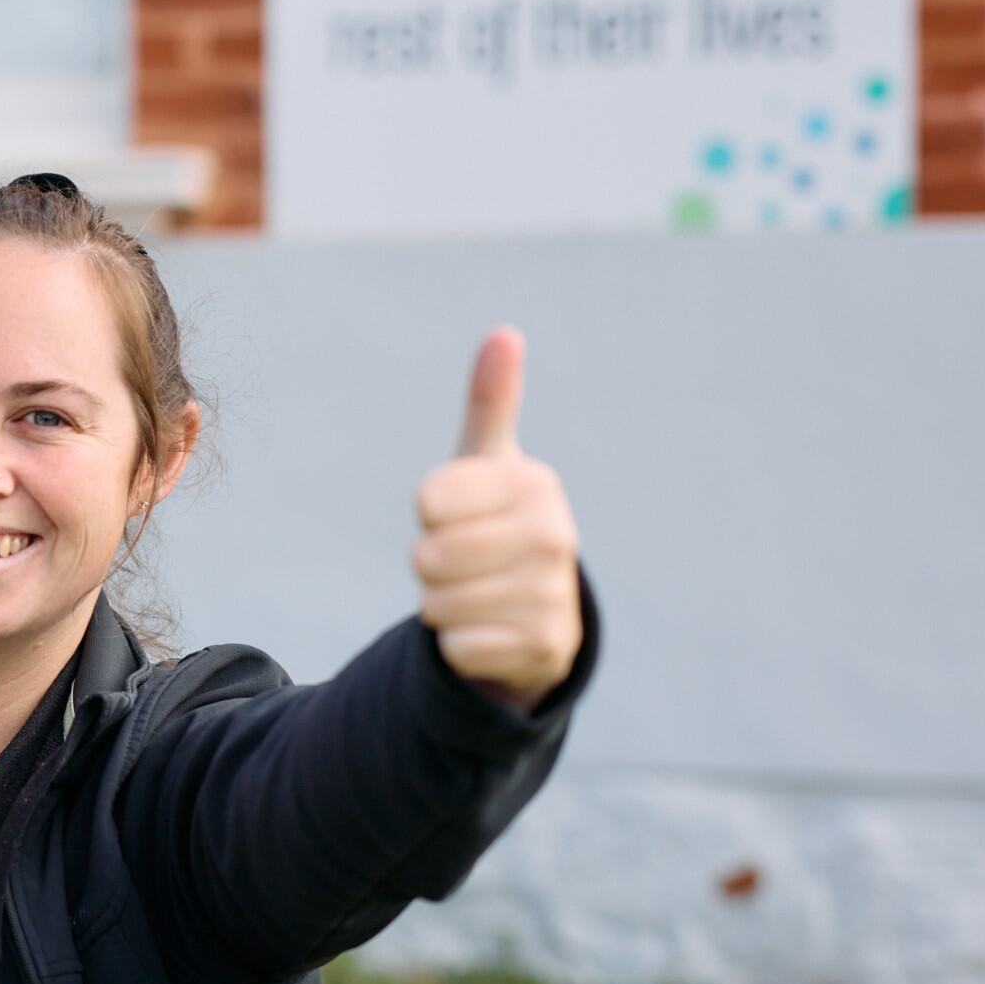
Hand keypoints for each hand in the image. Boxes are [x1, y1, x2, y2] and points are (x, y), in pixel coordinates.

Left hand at [412, 329, 582, 708]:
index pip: (430, 500)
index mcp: (535, 483)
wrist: (535, 614)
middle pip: (429, 557)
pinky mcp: (543, 649)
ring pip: (438, 605)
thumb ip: (490, 404)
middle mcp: (555, 535)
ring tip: (477, 596)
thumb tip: (503, 334)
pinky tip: (490, 633)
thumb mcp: (488, 466)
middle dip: (430, 567)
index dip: (429, 514)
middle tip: (464, 563)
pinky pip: (457, 648)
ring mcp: (553, 594)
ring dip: (442, 607)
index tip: (457, 515)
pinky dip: (458, 647)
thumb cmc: (495, 525)